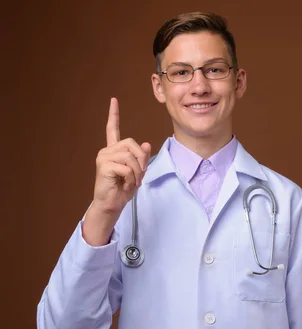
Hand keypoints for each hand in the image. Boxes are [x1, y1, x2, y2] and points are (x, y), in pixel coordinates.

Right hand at [92, 97, 151, 215]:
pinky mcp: (104, 166)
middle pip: (132, 143)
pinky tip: (126, 185)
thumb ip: (141, 158)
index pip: (113, 128)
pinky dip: (132, 179)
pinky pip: (127, 167)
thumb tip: (146, 144)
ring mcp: (104, 157)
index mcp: (113, 150)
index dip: (114, 114)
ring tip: (132, 182)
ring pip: (131, 157)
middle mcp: (107, 150)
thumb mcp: (137, 172)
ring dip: (137, 172)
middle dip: (141, 160)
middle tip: (139, 175)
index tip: (114, 100)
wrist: (112, 204)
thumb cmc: (123, 189)